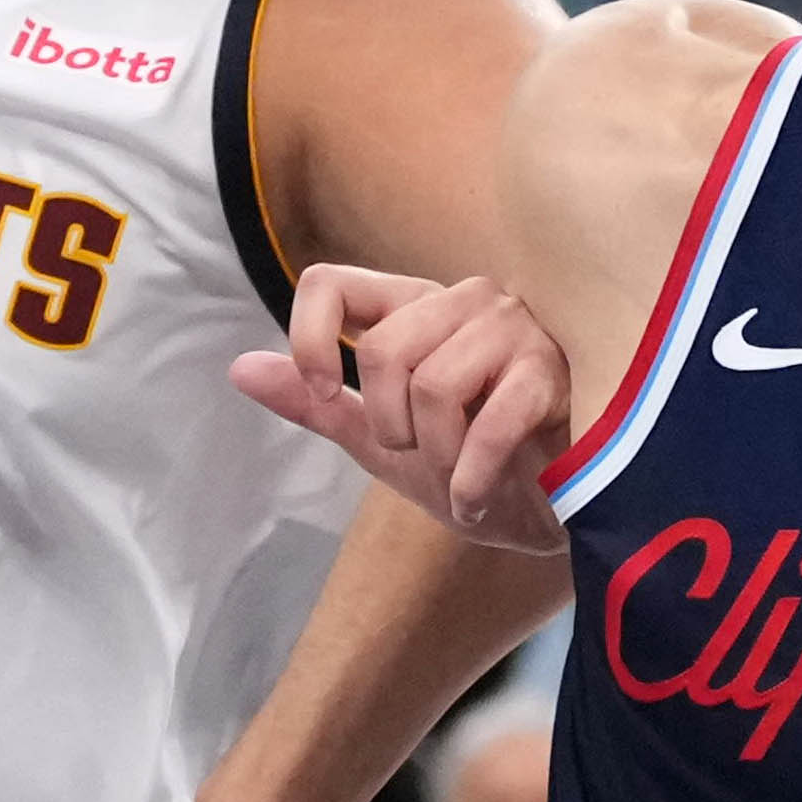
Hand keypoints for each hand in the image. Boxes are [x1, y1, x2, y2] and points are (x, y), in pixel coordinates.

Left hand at [228, 261, 577, 549]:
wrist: (563, 517)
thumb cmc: (483, 469)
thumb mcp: (386, 442)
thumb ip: (320, 403)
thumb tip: (238, 369)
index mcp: (420, 307)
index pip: (330, 283)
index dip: (310, 341)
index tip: (326, 392)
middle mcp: (467, 301)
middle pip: (383, 350)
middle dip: (392, 427)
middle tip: (426, 456)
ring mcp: (516, 329)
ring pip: (431, 385)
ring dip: (440, 458)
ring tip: (465, 477)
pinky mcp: (555, 372)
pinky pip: (485, 425)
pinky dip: (472, 481)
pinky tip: (484, 500)